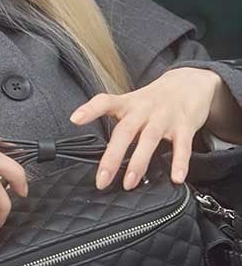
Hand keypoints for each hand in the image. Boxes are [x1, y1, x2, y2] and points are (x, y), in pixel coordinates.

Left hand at [68, 68, 220, 189]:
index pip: (106, 102)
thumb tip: (104, 158)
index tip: (75, 119)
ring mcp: (165, 117)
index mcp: (128, 104)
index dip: (90, 109)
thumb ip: (119, 126)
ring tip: (129, 183)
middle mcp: (144, 109)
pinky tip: (176, 178)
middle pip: (125, 130)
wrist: (190, 82)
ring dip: (139, 162)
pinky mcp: (185, 125)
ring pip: (150, 139)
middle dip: (112, 157)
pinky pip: (182, 146)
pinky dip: (180, 162)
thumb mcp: (132, 105)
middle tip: (102, 180)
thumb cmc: (154, 100)